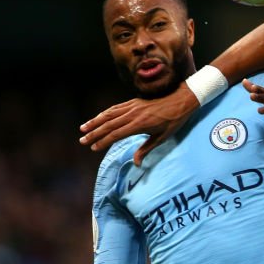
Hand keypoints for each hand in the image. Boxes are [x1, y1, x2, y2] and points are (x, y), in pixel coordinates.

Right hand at [79, 84, 198, 165]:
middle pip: (108, 125)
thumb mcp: (162, 137)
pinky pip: (115, 108)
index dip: (103, 142)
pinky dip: (104, 113)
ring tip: (82, 128)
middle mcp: (133, 114)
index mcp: (139, 124)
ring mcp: (132, 107)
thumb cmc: (174, 120)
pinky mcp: (133, 102)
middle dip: (94, 133)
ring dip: (95, 122)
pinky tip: (98, 118)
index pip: (116, 134)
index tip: (93, 148)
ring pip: (109, 114)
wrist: (181, 99)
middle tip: (82, 141)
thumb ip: (146, 149)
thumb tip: (136, 163)